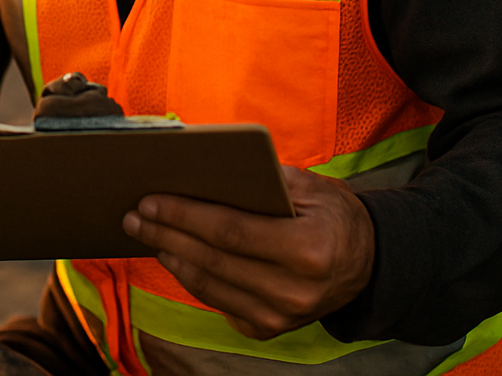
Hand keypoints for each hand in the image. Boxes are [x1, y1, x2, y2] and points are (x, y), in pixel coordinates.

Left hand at [123, 166, 373, 339]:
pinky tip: (175, 255)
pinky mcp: (269, 329)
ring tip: (147, 232)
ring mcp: (281, 317)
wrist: (368, 265)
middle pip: (212, 260)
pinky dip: (192, 278)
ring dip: (173, 257)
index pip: (230, 231)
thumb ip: (263, 179)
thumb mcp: (310, 187)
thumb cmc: (333, 215)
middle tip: (133, 216)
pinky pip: (218, 302)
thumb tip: (200, 171)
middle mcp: (294, 290)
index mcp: (307, 249)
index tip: (149, 200)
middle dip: (166, 234)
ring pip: (210, 286)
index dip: (184, 215)